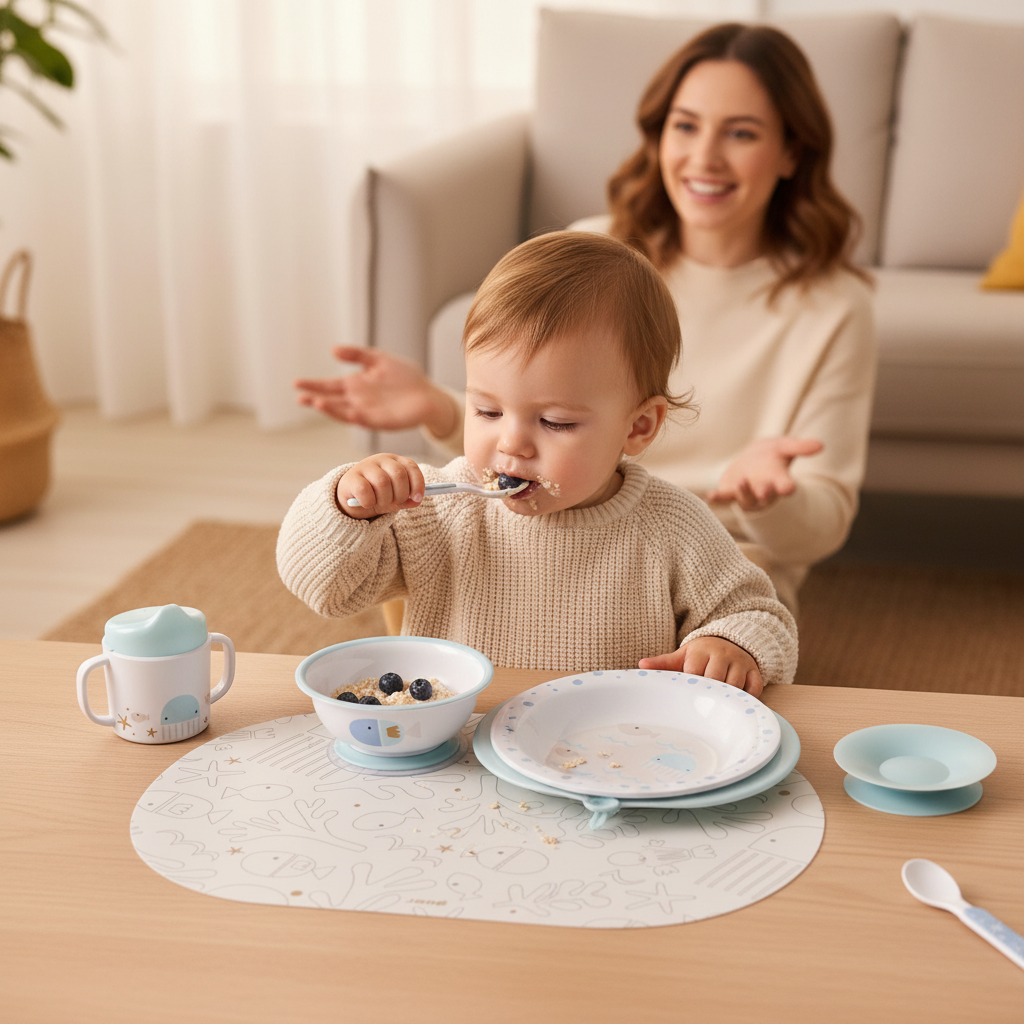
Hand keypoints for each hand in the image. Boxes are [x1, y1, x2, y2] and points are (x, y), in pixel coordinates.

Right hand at [294, 346, 457, 436]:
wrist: (428, 394)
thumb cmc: (404, 377)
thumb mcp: (379, 359)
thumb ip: (357, 355)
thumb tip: (333, 350)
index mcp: (355, 386)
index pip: (330, 386)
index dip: (313, 385)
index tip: (296, 384)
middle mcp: (358, 401)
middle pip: (332, 401)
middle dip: (316, 399)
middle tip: (300, 398)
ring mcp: (369, 412)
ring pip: (345, 413)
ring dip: (332, 410)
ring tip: (317, 403)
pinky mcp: (383, 422)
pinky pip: (367, 421)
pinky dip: (358, 418)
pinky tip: (350, 413)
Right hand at [337, 454, 425, 518]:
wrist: (352, 499)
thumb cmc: (377, 495)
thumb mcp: (395, 497)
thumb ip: (408, 499)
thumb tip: (416, 500)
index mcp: (394, 461)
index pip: (411, 467)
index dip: (417, 483)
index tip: (417, 498)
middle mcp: (380, 460)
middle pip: (398, 475)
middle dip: (400, 494)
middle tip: (394, 503)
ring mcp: (364, 467)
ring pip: (382, 482)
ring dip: (385, 500)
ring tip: (380, 504)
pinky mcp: (351, 478)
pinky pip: (365, 491)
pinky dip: (369, 502)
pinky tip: (367, 504)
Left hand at [638, 637, 763, 695]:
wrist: (728, 641)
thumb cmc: (700, 655)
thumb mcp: (682, 656)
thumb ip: (663, 662)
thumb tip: (641, 666)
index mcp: (702, 650)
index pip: (695, 671)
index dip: (691, 685)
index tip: (687, 696)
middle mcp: (723, 654)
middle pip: (716, 679)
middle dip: (709, 694)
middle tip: (701, 707)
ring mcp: (741, 662)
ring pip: (735, 686)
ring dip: (727, 698)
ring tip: (716, 707)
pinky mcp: (755, 671)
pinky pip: (754, 689)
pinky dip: (746, 699)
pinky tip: (736, 704)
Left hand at [706, 436, 822, 511]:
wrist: (752, 461)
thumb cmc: (772, 455)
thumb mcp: (786, 447)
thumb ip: (800, 447)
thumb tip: (821, 445)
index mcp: (779, 480)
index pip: (785, 485)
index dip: (787, 486)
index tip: (789, 487)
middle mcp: (764, 490)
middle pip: (766, 495)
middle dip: (765, 493)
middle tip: (765, 490)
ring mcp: (747, 493)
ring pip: (746, 498)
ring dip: (744, 492)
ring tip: (742, 481)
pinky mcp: (730, 492)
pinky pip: (725, 498)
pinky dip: (718, 498)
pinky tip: (710, 496)